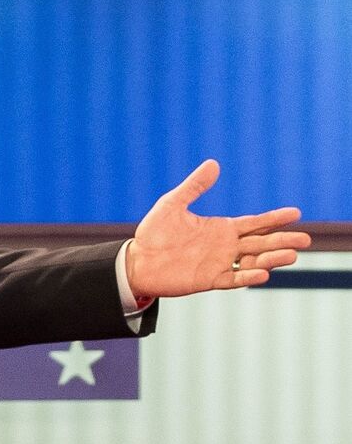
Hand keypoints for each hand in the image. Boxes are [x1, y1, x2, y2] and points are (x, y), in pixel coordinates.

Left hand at [126, 160, 310, 299]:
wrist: (138, 260)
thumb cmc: (154, 232)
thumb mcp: (173, 204)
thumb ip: (195, 186)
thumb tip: (214, 163)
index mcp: (220, 228)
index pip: (254, 223)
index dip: (274, 218)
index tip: (296, 213)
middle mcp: (225, 246)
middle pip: (261, 243)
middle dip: (282, 240)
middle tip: (306, 239)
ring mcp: (219, 263)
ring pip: (253, 261)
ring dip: (272, 259)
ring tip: (291, 255)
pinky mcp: (209, 279)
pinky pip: (233, 278)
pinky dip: (248, 276)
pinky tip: (263, 273)